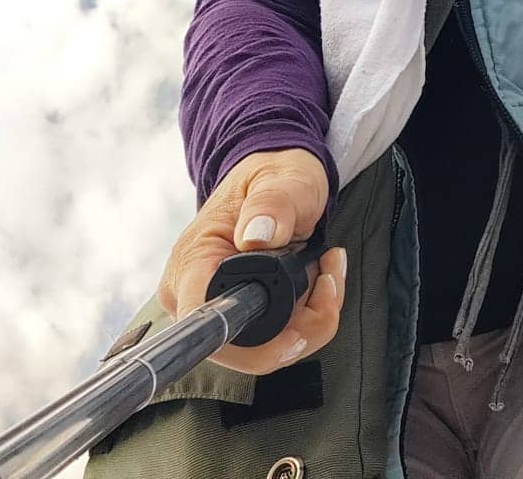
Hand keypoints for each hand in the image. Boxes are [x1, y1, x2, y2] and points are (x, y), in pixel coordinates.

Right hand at [156, 147, 347, 375]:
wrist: (273, 174)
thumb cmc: (274, 172)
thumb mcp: (284, 179)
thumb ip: (273, 204)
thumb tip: (258, 236)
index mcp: (194, 262)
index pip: (212, 328)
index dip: (257, 345)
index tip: (300, 329)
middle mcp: (193, 293)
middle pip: (247, 350)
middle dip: (301, 326)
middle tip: (330, 276)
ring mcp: (214, 306)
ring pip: (268, 348)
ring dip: (311, 317)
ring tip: (328, 267)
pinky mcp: (238, 312)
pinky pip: (276, 337)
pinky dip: (308, 315)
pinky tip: (321, 278)